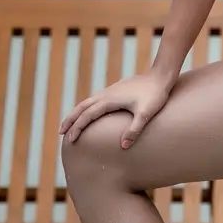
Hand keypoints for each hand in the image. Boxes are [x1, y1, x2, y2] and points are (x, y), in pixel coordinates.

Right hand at [59, 71, 174, 148]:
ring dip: (77, 112)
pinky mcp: (115, 90)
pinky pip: (95, 99)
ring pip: (87, 102)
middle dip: (71, 119)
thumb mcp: (146, 114)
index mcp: (109, 100)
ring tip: (71, 124)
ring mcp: (110, 91)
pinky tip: (90, 113)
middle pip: (82, 107)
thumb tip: (123, 146)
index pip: (87, 115)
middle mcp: (106, 94)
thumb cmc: (155, 96)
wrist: (161, 76)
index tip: (71, 140)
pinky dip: (87, 107)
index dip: (77, 127)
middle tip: (61, 132)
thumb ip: (134, 129)